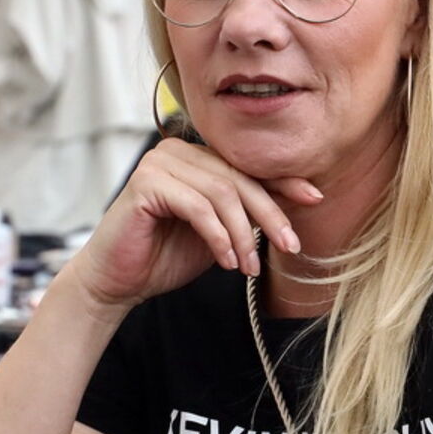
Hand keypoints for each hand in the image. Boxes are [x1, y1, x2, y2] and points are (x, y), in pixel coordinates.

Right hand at [64, 138, 322, 316]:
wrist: (118, 282)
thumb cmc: (165, 256)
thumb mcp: (219, 232)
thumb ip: (246, 212)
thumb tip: (300, 198)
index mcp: (195, 157)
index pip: (246, 166)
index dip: (282, 181)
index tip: (315, 198)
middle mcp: (177, 151)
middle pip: (238, 178)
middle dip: (270, 214)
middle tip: (291, 246)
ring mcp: (159, 163)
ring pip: (221, 192)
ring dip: (242, 234)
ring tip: (249, 267)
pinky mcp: (145, 183)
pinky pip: (197, 206)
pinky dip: (217, 236)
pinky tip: (226, 261)